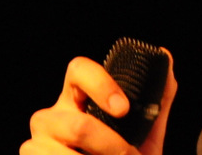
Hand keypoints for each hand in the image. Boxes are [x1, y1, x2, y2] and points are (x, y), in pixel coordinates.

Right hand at [21, 49, 176, 154]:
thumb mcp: (148, 131)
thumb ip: (157, 97)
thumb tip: (164, 57)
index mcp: (77, 98)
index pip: (78, 69)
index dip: (100, 84)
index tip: (124, 109)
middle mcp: (52, 117)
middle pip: (77, 125)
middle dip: (110, 146)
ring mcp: (37, 143)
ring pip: (62, 151)